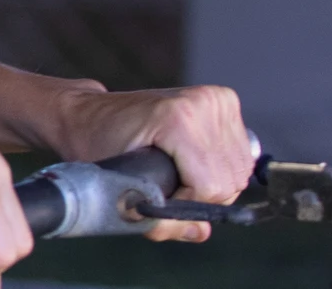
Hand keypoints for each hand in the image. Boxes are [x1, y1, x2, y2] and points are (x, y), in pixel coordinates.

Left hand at [50, 84, 255, 242]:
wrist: (90, 113)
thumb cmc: (99, 147)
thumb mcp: (119, 188)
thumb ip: (159, 219)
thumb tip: (199, 231)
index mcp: (178, 117)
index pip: (211, 187)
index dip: (187, 204)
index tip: (160, 199)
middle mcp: (203, 102)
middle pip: (230, 181)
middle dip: (201, 196)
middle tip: (169, 188)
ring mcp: (216, 98)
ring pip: (239, 170)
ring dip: (213, 182)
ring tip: (179, 174)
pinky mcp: (224, 100)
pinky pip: (240, 154)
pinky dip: (220, 166)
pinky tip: (193, 161)